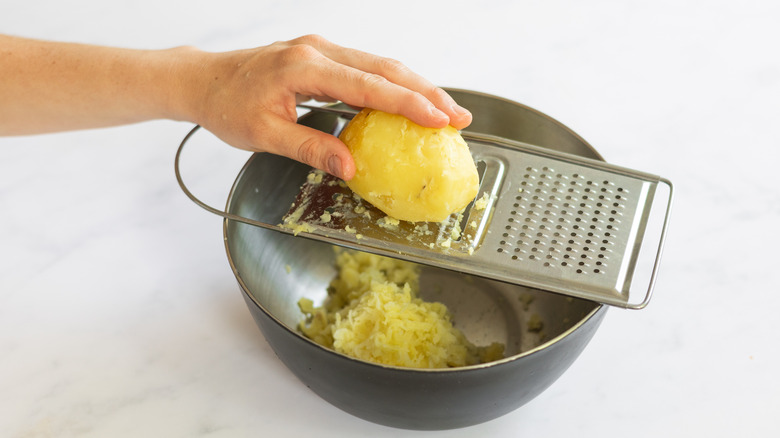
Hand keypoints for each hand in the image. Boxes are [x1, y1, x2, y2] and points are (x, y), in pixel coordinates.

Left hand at [188, 35, 471, 179]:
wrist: (204, 80)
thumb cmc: (228, 107)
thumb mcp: (264, 135)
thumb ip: (310, 149)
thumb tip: (351, 168)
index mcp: (304, 66)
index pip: (368, 85)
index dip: (408, 103)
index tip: (439, 119)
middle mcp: (318, 50)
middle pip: (385, 68)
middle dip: (426, 92)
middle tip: (458, 117)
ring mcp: (321, 49)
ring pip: (380, 65)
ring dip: (415, 87)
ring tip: (445, 111)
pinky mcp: (321, 56)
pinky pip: (367, 68)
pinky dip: (393, 86)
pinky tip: (409, 103)